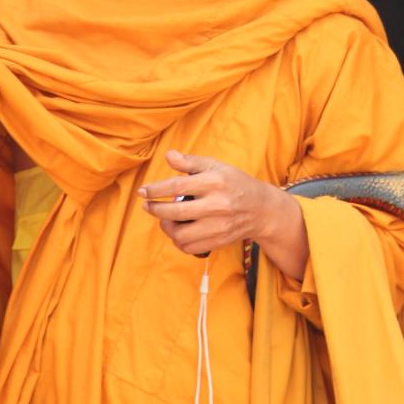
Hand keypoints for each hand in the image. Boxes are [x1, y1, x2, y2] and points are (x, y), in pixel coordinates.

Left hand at [138, 150, 288, 259]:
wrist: (260, 209)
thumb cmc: (234, 183)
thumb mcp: (216, 166)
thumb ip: (190, 162)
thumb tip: (168, 155)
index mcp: (215, 182)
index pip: (177, 186)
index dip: (156, 189)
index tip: (143, 192)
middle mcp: (217, 205)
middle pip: (175, 211)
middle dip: (155, 209)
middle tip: (148, 205)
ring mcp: (218, 226)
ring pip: (180, 234)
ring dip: (167, 227)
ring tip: (165, 218)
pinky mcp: (219, 241)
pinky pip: (189, 247)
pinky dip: (178, 241)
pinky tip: (178, 230)